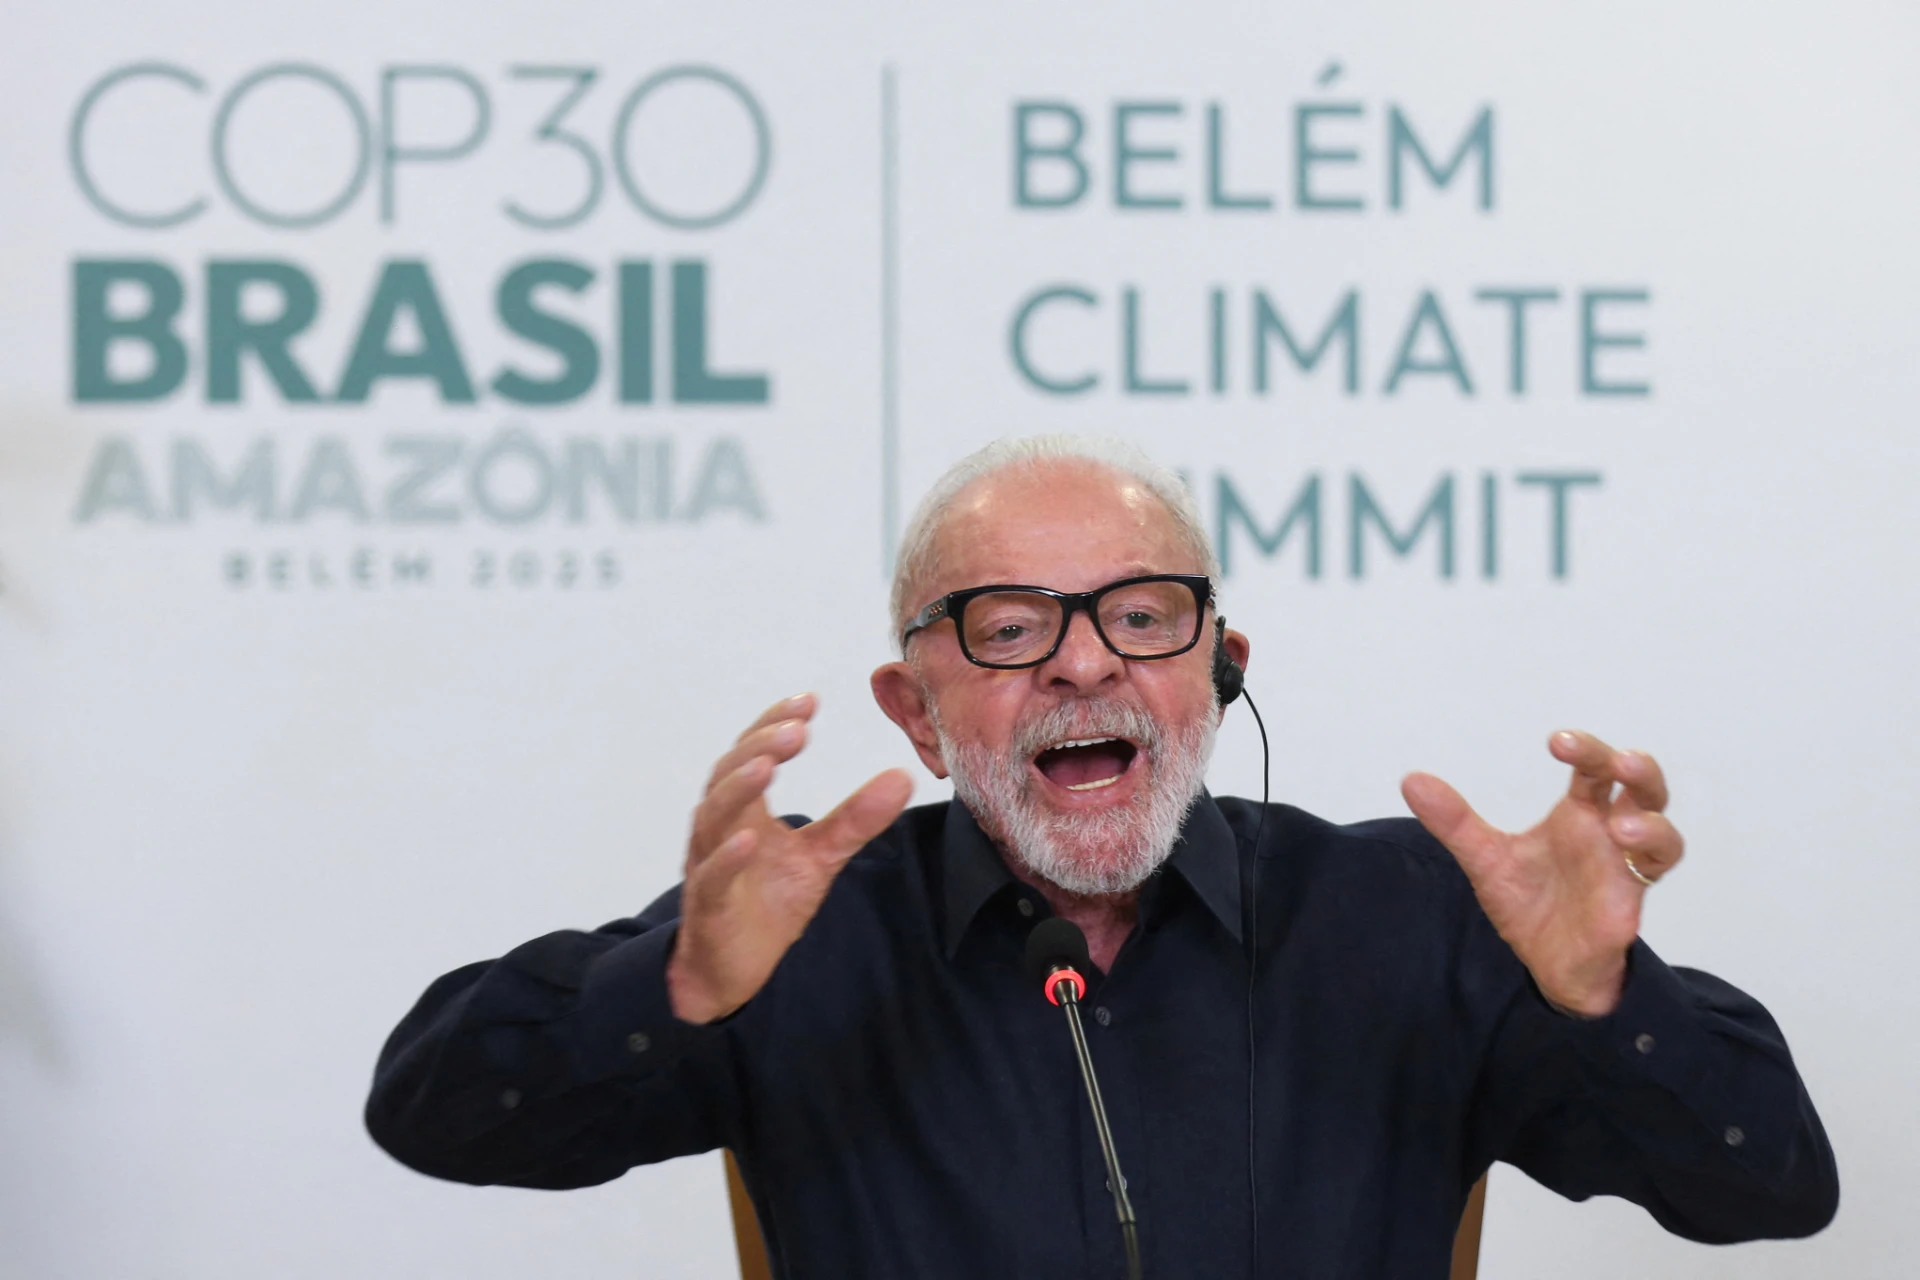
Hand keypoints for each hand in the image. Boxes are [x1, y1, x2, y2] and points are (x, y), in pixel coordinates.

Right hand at [666, 694, 913, 1023]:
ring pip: (713, 818)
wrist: (732, 967)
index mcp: (744, 810)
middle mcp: (720, 828)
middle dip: (761, 747)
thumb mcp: (819, 857)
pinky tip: (749, 840)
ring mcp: (709, 864)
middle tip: (797, 728)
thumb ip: (855, 819)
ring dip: (738, 788)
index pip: (752, 753)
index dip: (774, 724)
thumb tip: (902, 777)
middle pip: (729, 774)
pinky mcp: (709, 906)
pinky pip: (712, 876)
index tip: (809, 701)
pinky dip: (727, 857)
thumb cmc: (766, 902)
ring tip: (768, 765)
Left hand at [1401, 731, 1684, 1016]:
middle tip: (1617, 761)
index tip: (1557, 741)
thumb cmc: (1528, 904)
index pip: (1592, 768)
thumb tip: (1411, 780)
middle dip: (1634, 767)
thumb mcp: (1485, 859)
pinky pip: (1659, 869)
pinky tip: (1626, 849)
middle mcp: (1609, 831)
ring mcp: (1626, 864)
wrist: (1546, 963)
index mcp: (1579, 813)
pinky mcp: (1632, 898)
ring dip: (1650, 820)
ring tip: (1621, 824)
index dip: (1584, 749)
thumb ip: (1454, 822)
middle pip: (1639, 785)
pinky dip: (1651, 854)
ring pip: (1662, 829)